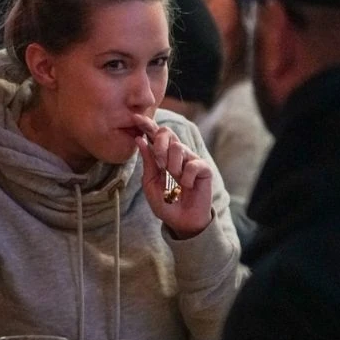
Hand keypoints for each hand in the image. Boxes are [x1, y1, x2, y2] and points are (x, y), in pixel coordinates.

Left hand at [133, 114, 212, 238]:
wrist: (181, 221)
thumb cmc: (166, 203)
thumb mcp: (150, 183)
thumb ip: (147, 162)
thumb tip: (139, 139)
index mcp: (161, 156)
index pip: (154, 135)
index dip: (146, 125)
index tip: (136, 118)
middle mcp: (176, 154)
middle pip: (167, 132)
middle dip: (160, 145)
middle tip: (160, 165)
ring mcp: (190, 159)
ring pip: (178, 148)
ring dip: (172, 166)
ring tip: (174, 181)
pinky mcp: (203, 168)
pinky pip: (192, 164)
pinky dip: (186, 178)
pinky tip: (187, 187)